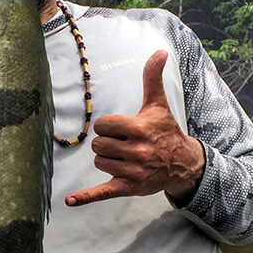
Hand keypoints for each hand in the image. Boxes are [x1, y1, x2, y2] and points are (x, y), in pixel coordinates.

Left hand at [65, 50, 204, 206]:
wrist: (182, 163)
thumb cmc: (165, 131)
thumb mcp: (158, 104)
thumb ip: (152, 78)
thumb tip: (159, 52)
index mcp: (139, 129)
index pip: (102, 125)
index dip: (107, 126)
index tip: (119, 128)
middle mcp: (136, 151)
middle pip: (98, 145)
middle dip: (106, 143)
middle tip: (123, 144)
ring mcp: (131, 171)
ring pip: (99, 162)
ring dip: (107, 159)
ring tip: (124, 157)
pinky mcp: (127, 187)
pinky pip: (102, 192)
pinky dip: (85, 197)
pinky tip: (70, 200)